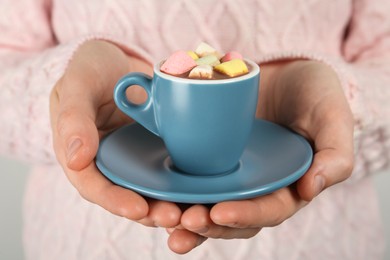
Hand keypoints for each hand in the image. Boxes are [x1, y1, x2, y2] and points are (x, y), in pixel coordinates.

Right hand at [50, 40, 181, 227]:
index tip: (138, 209)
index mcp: (83, 155)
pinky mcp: (156, 150)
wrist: (118, 60)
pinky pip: (170, 171)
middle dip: (150, 212)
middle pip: (127, 195)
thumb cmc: (91, 69)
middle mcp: (110, 163)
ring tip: (193, 212)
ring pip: (151, 190)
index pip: (94, 186)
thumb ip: (73, 119)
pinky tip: (204, 191)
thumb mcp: (78, 86)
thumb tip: (75, 160)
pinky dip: (184, 184)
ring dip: (171, 204)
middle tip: (174, 217)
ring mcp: (135, 159)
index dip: (115, 201)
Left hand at [166, 60, 354, 253]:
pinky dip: (176, 191)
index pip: (268, 210)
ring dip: (186, 219)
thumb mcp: (332, 117)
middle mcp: (256, 187)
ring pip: (209, 204)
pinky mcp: (212, 157)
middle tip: (183, 223)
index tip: (219, 212)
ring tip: (164, 222)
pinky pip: (193, 179)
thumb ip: (334, 154)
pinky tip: (155, 196)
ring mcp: (232, 174)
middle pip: (233, 217)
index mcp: (287, 186)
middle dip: (208, 224)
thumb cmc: (314, 94)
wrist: (286, 73)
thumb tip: (311, 190)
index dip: (245, 215)